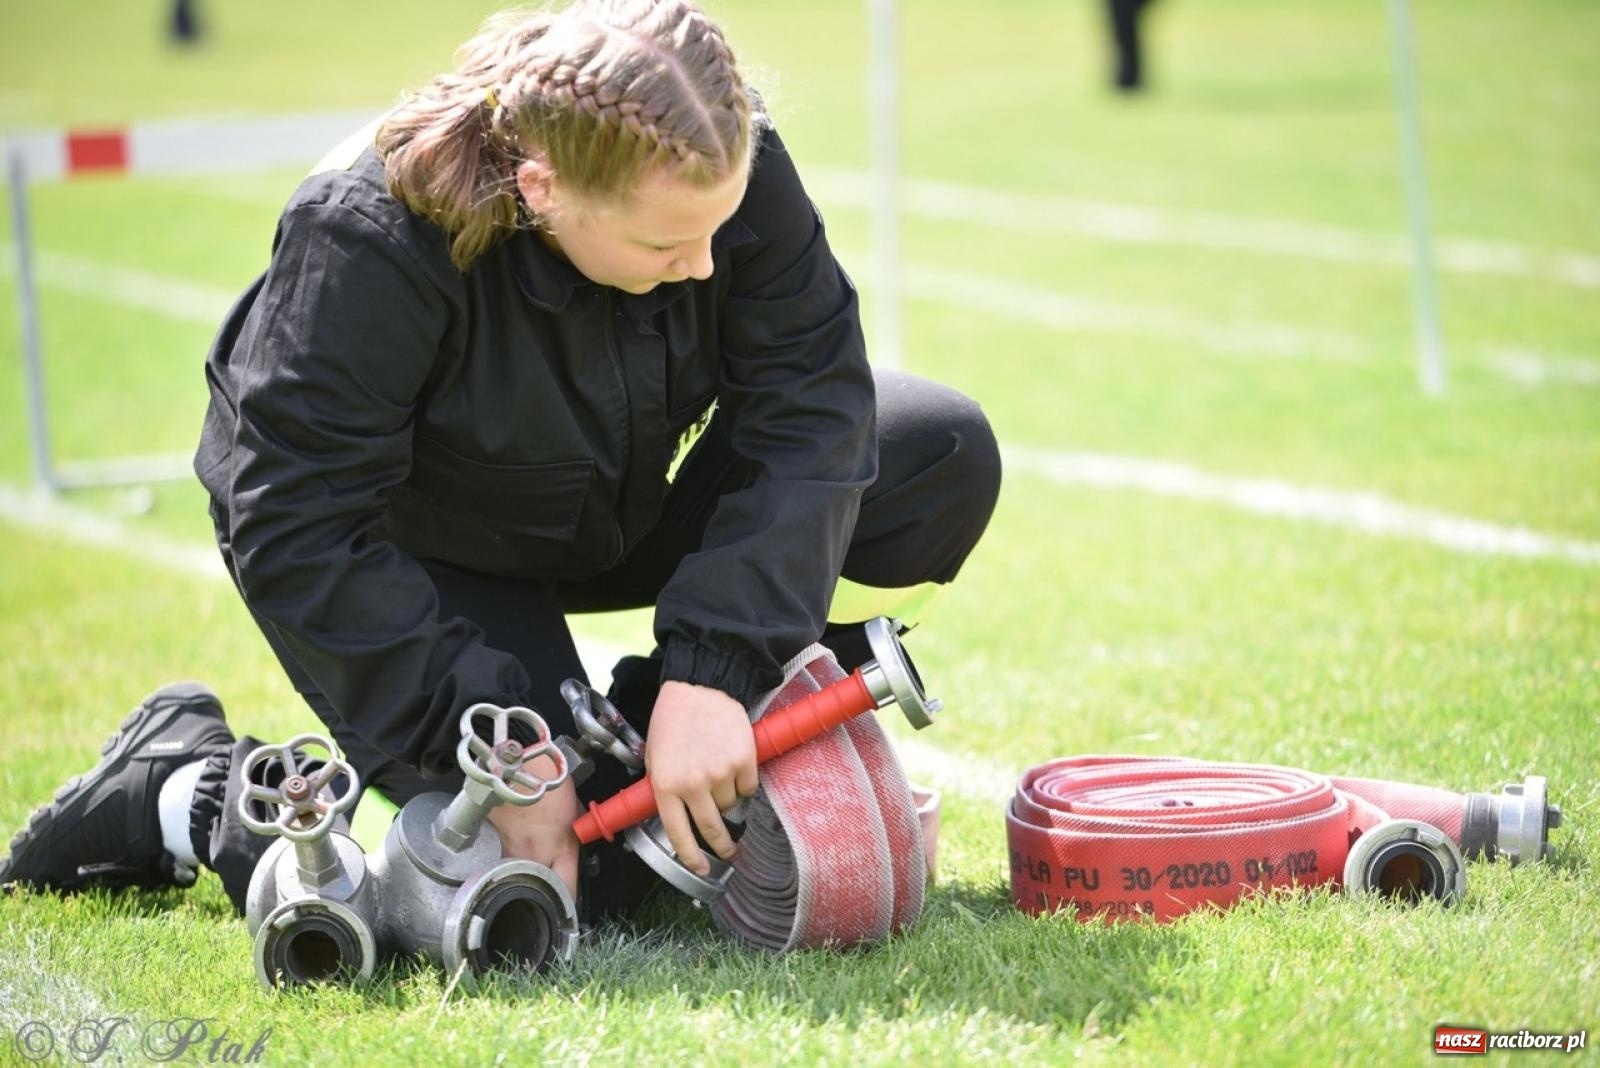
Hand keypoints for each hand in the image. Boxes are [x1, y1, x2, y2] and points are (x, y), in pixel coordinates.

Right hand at [487, 752, 581, 902]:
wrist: (516, 763)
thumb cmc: (548, 778)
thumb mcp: (573, 808)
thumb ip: (574, 830)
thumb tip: (573, 836)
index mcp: (560, 848)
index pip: (567, 890)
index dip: (569, 904)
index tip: (569, 907)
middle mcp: (534, 856)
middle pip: (540, 892)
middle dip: (546, 897)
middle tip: (550, 896)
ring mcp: (511, 850)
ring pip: (518, 879)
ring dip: (525, 880)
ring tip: (530, 875)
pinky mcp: (494, 841)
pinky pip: (503, 860)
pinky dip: (508, 862)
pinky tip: (512, 855)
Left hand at [644, 680, 757, 876]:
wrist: (701, 688)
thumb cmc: (674, 720)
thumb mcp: (653, 757)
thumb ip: (662, 789)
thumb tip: (674, 819)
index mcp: (665, 785)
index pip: (678, 834)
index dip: (692, 857)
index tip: (702, 868)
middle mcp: (693, 784)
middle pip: (712, 830)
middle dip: (722, 846)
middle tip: (728, 851)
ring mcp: (720, 773)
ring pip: (731, 806)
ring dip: (727, 799)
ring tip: (719, 775)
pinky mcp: (744, 761)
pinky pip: (748, 788)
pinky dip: (744, 782)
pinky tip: (733, 764)